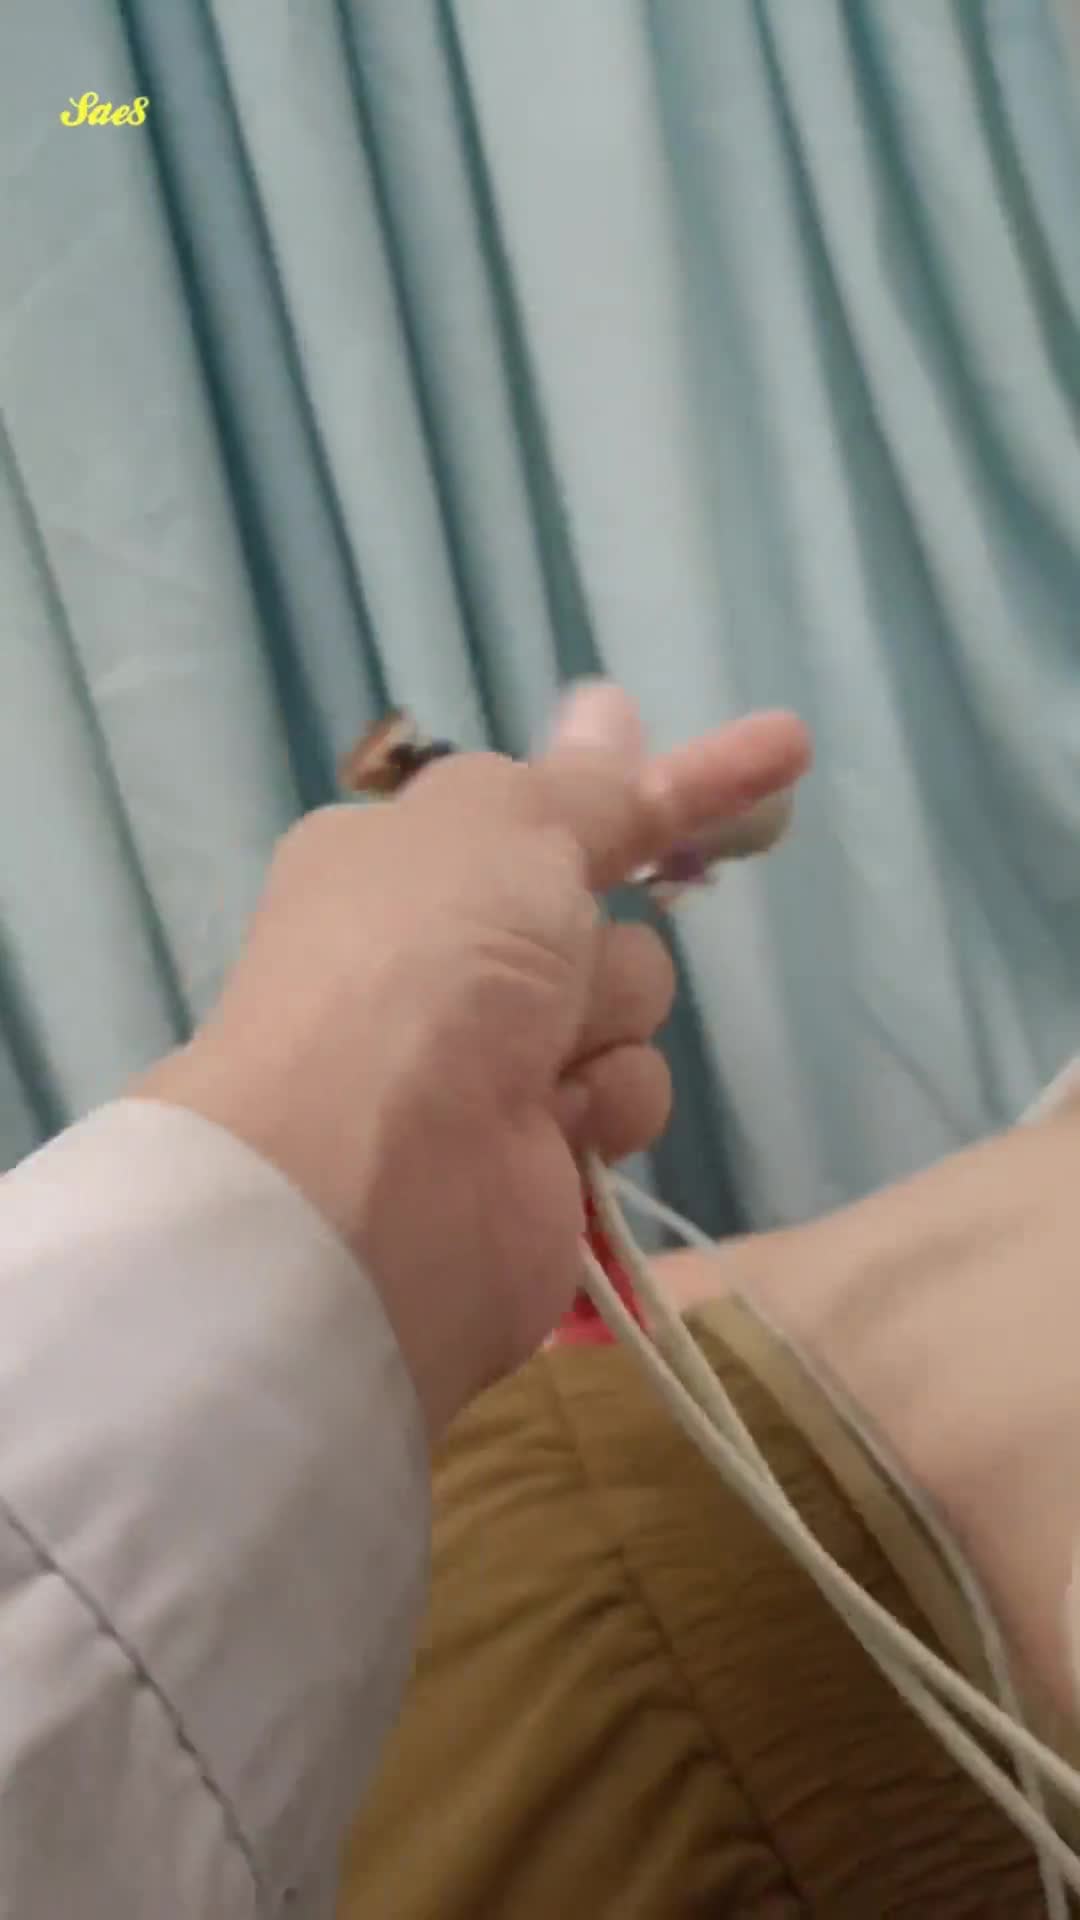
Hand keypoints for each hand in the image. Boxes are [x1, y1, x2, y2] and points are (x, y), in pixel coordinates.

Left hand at [137, 684, 810, 1437]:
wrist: (368, 1182)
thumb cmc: (423, 964)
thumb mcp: (507, 827)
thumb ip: (583, 786)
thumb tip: (607, 705)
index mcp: (404, 860)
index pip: (559, 801)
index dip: (667, 782)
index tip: (786, 748)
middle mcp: (438, 955)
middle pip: (598, 912)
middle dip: (597, 931)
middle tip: (553, 954)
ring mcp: (484, 1059)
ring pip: (626, 1002)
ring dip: (603, 1018)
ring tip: (534, 1056)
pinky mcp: (534, 1151)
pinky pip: (626, 1093)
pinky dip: (604, 1102)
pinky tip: (554, 1125)